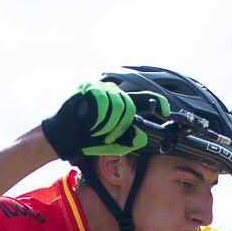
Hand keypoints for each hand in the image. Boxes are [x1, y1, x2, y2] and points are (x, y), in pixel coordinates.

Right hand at [41, 81, 165, 159]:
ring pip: (117, 104)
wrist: (65, 136)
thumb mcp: (113, 142)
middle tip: (106, 136)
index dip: (157, 103)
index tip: (166, 110)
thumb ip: (129, 140)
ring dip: (107, 123)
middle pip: (129, 106)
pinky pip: (102, 102)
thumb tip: (143, 137)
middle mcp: (113, 93)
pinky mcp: (88, 88)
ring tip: (95, 129)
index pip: (144, 99)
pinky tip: (89, 122)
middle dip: (120, 125)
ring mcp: (101, 89)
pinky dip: (97, 117)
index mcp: (121, 104)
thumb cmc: (88, 138)